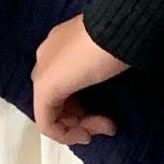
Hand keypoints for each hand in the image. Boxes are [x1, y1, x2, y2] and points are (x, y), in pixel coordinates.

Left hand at [31, 15, 126, 144]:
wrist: (116, 28)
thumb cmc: (119, 38)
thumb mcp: (108, 54)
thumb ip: (98, 68)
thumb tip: (101, 81)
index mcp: (60, 46)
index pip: (64, 83)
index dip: (85, 105)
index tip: (109, 112)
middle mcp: (46, 58)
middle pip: (58, 101)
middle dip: (84, 119)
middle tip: (109, 125)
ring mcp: (43, 73)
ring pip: (53, 113)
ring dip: (81, 127)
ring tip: (107, 127)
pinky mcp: (45, 89)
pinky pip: (47, 122)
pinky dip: (66, 135)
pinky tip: (87, 135)